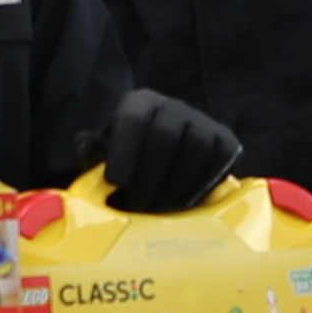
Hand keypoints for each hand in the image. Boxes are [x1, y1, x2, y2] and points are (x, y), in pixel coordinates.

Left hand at [103, 87, 241, 216]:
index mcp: (140, 103)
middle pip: (165, 135)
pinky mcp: (226, 142)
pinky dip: (200, 186)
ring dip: (175, 185)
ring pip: (195, 149)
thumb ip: (90, 152)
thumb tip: (85, 148)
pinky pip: (218, 162)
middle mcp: (174, 107)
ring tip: (159, 209)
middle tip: (137, 205)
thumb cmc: (128, 163)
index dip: (125, 150)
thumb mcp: (104, 156)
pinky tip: (183, 204)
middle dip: (149, 175)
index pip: (134, 118)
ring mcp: (204, 122)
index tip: (116, 183)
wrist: (166, 168)